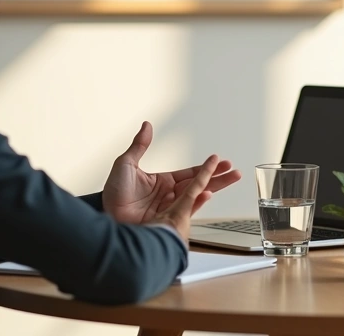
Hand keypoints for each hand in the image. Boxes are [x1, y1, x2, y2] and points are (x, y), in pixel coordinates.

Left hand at [102, 121, 241, 226]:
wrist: (107, 216)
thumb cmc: (112, 193)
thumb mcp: (125, 164)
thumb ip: (139, 145)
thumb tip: (147, 125)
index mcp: (163, 181)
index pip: (189, 173)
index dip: (205, 168)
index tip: (220, 161)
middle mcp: (170, 194)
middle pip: (199, 183)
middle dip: (218, 177)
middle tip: (236, 172)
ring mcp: (170, 207)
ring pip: (197, 194)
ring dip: (215, 187)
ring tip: (232, 179)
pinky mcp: (167, 218)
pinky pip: (187, 209)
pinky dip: (198, 202)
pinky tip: (208, 194)